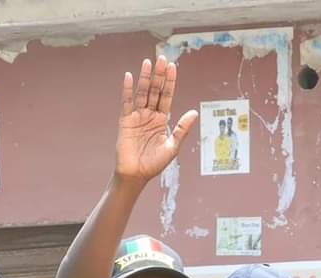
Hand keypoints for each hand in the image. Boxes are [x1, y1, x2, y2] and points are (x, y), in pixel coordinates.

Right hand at [115, 57, 197, 183]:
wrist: (136, 176)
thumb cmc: (154, 164)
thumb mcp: (172, 147)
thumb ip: (182, 129)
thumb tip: (194, 112)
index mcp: (162, 120)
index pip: (167, 96)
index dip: (170, 82)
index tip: (173, 67)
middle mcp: (150, 115)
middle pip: (155, 91)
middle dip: (159, 75)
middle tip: (162, 58)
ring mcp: (137, 117)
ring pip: (142, 93)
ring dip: (145, 77)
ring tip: (148, 62)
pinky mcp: (125, 121)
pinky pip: (126, 103)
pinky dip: (127, 90)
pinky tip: (129, 76)